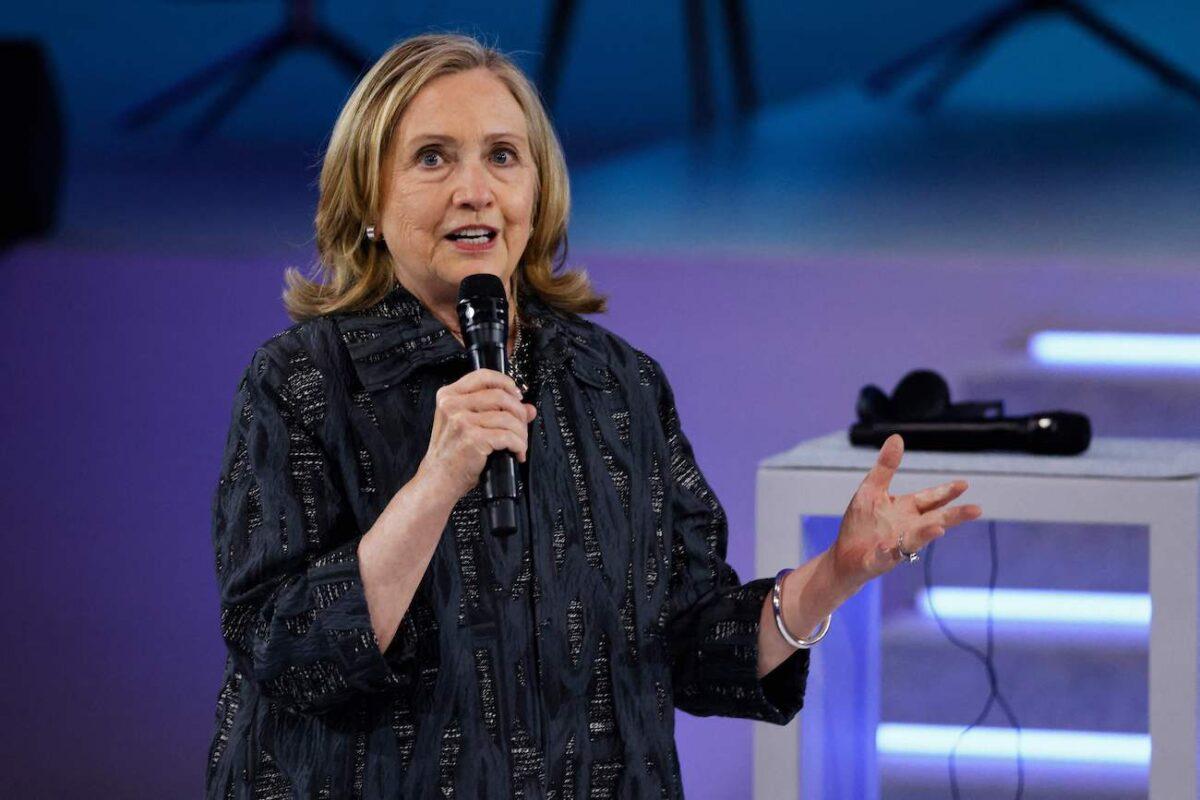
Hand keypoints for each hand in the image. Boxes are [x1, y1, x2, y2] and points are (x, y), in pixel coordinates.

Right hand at [417, 369, 536, 500]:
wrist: (438, 479)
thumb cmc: (451, 454)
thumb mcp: (467, 426)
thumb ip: (495, 411)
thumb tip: (528, 408)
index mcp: (448, 395)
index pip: (483, 376)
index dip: (506, 383)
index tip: (517, 395)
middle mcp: (452, 405)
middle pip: (500, 396)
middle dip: (518, 412)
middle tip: (522, 426)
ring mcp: (461, 421)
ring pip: (507, 417)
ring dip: (521, 432)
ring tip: (520, 444)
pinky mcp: (472, 438)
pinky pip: (508, 436)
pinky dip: (519, 445)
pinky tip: (517, 452)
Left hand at [830, 434, 981, 587]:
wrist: (843, 556)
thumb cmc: (861, 523)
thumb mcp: (871, 489)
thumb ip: (886, 467)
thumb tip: (898, 437)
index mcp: (906, 510)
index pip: (930, 499)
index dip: (946, 492)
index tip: (964, 484)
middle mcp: (907, 528)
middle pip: (934, 520)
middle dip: (954, 516)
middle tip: (976, 510)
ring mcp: (895, 545)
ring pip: (914, 540)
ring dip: (925, 535)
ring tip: (940, 529)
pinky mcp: (878, 560)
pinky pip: (884, 557)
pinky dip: (887, 554)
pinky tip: (887, 549)